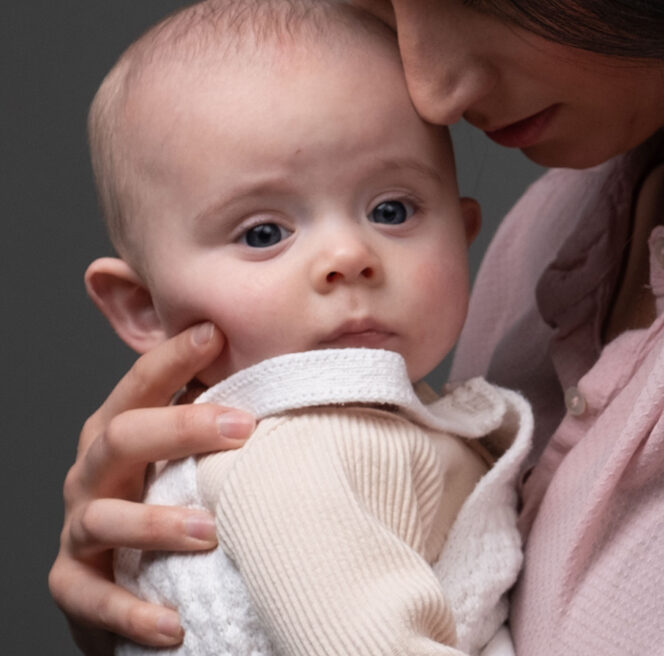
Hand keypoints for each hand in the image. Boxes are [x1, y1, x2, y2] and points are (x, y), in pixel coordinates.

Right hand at [48, 323, 254, 652]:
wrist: (122, 577)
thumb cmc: (169, 494)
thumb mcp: (186, 452)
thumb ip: (220, 417)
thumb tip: (295, 368)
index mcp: (117, 429)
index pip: (140, 383)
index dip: (172, 357)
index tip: (215, 332)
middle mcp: (91, 472)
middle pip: (122, 436)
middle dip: (182, 428)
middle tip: (244, 427)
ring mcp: (78, 529)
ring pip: (104, 518)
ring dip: (157, 524)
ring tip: (210, 531)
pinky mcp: (73, 586)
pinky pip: (92, 600)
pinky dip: (132, 613)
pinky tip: (173, 625)